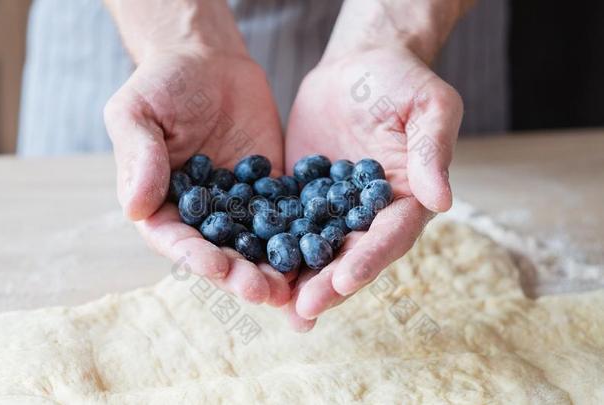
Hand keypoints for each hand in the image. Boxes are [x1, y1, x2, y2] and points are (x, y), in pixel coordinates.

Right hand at [104, 49, 291, 305]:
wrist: (209, 60)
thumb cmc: (163, 83)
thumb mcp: (138, 113)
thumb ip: (139, 157)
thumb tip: (135, 208)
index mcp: (161, 203)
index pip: (174, 239)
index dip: (194, 257)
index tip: (216, 268)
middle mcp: (201, 214)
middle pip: (219, 253)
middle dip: (240, 275)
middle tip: (264, 291)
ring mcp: (238, 205)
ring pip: (255, 244)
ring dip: (272, 268)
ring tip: (293, 289)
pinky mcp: (271, 191)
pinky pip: (286, 217)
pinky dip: (300, 237)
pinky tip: (317, 253)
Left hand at [284, 45, 462, 330]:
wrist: (359, 67)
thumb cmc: (402, 81)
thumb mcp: (428, 106)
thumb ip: (431, 150)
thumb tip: (442, 200)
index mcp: (405, 200)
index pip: (390, 237)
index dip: (370, 259)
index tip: (346, 278)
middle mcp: (369, 215)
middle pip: (350, 256)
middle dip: (328, 283)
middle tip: (302, 310)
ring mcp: (332, 209)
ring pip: (316, 250)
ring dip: (297, 279)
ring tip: (275, 306)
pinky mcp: (302, 197)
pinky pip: (285, 224)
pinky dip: (271, 246)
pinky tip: (249, 265)